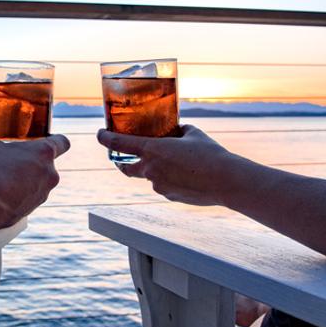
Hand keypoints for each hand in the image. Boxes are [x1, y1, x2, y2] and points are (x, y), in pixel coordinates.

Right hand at [0, 129, 70, 227]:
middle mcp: (49, 174)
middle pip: (47, 165)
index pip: (62, 142)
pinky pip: (28, 199)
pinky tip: (0, 195)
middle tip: (12, 161)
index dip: (56, 140)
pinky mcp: (31, 210)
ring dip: (25, 181)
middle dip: (31, 163)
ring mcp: (42, 194)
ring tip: (2, 180)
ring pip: (38, 183)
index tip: (48, 140)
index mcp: (44, 152)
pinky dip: (17, 197)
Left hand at [97, 124, 235, 205]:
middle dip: (122, 163)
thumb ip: (179, 131)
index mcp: (152, 150)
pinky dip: (170, 179)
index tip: (100, 134)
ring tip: (178, 163)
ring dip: (157, 170)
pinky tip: (188, 176)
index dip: (105, 138)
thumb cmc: (210, 154)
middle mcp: (150, 169)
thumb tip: (176, 130)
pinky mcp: (169, 196)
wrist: (226, 181)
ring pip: (150, 176)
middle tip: (123, 158)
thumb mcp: (193, 134)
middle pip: (125, 168)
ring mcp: (158, 185)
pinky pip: (164, 185)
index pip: (118, 143)